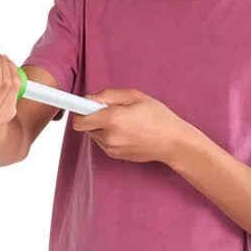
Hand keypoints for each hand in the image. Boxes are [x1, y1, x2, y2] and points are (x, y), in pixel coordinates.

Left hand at [71, 88, 190, 164]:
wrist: (173, 143)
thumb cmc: (158, 117)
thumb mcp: (135, 97)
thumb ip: (109, 95)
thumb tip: (90, 98)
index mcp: (112, 119)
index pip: (79, 120)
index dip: (78, 111)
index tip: (80, 106)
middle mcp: (108, 136)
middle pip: (85, 126)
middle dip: (92, 116)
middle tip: (110, 110)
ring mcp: (111, 148)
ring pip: (93, 133)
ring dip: (100, 126)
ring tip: (122, 121)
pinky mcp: (114, 155)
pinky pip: (101, 141)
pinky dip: (107, 135)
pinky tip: (125, 131)